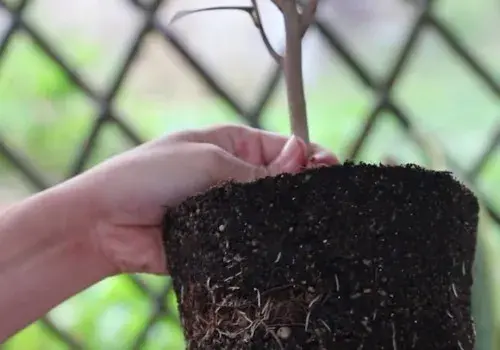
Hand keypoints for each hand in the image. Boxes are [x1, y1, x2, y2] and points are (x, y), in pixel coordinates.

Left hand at [65, 124, 337, 275]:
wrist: (106, 221)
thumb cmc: (150, 174)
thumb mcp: (207, 159)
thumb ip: (256, 169)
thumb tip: (302, 158)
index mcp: (234, 146)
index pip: (284, 148)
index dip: (309, 156)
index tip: (329, 167)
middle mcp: (236, 176)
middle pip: (283, 181)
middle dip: (303, 186)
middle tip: (324, 196)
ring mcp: (230, 208)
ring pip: (270, 212)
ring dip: (285, 214)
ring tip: (307, 218)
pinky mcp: (222, 238)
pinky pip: (252, 239)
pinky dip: (266, 240)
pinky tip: (282, 242)